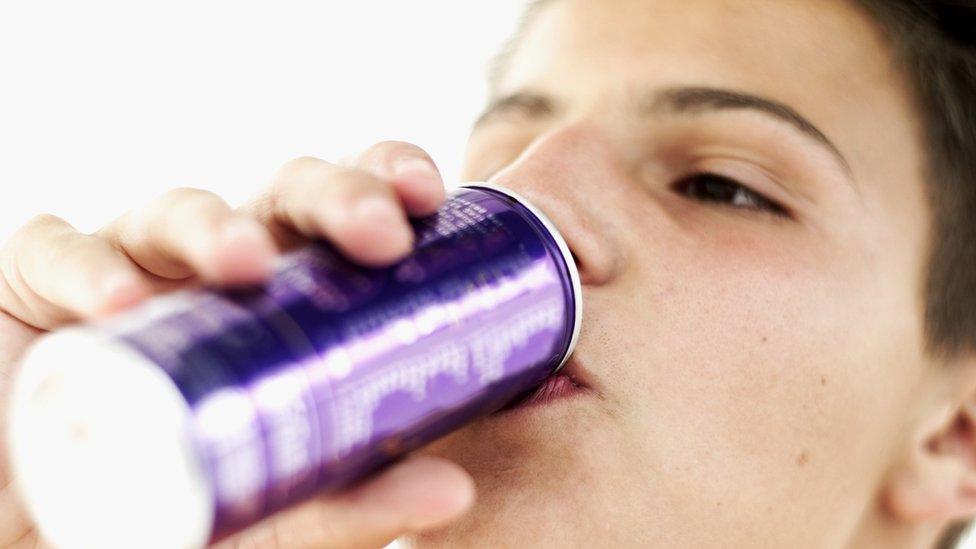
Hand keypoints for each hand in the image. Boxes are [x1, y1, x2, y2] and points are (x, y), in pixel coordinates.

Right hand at [0, 142, 474, 548]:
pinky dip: (86, 266)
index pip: (343, 219)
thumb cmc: (167, 500)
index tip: (429, 199)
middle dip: (336, 196)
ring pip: (176, 211)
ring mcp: (130, 266)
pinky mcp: (33, 281)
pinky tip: (118, 301)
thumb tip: (453, 492)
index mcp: (281, 297)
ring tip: (246, 265)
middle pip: (283, 197)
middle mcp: (214, 271)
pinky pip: (55, 249)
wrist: (45, 526)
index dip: (386, 186)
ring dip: (215, 227)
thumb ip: (348, 501)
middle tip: (379, 235)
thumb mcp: (268, 513)